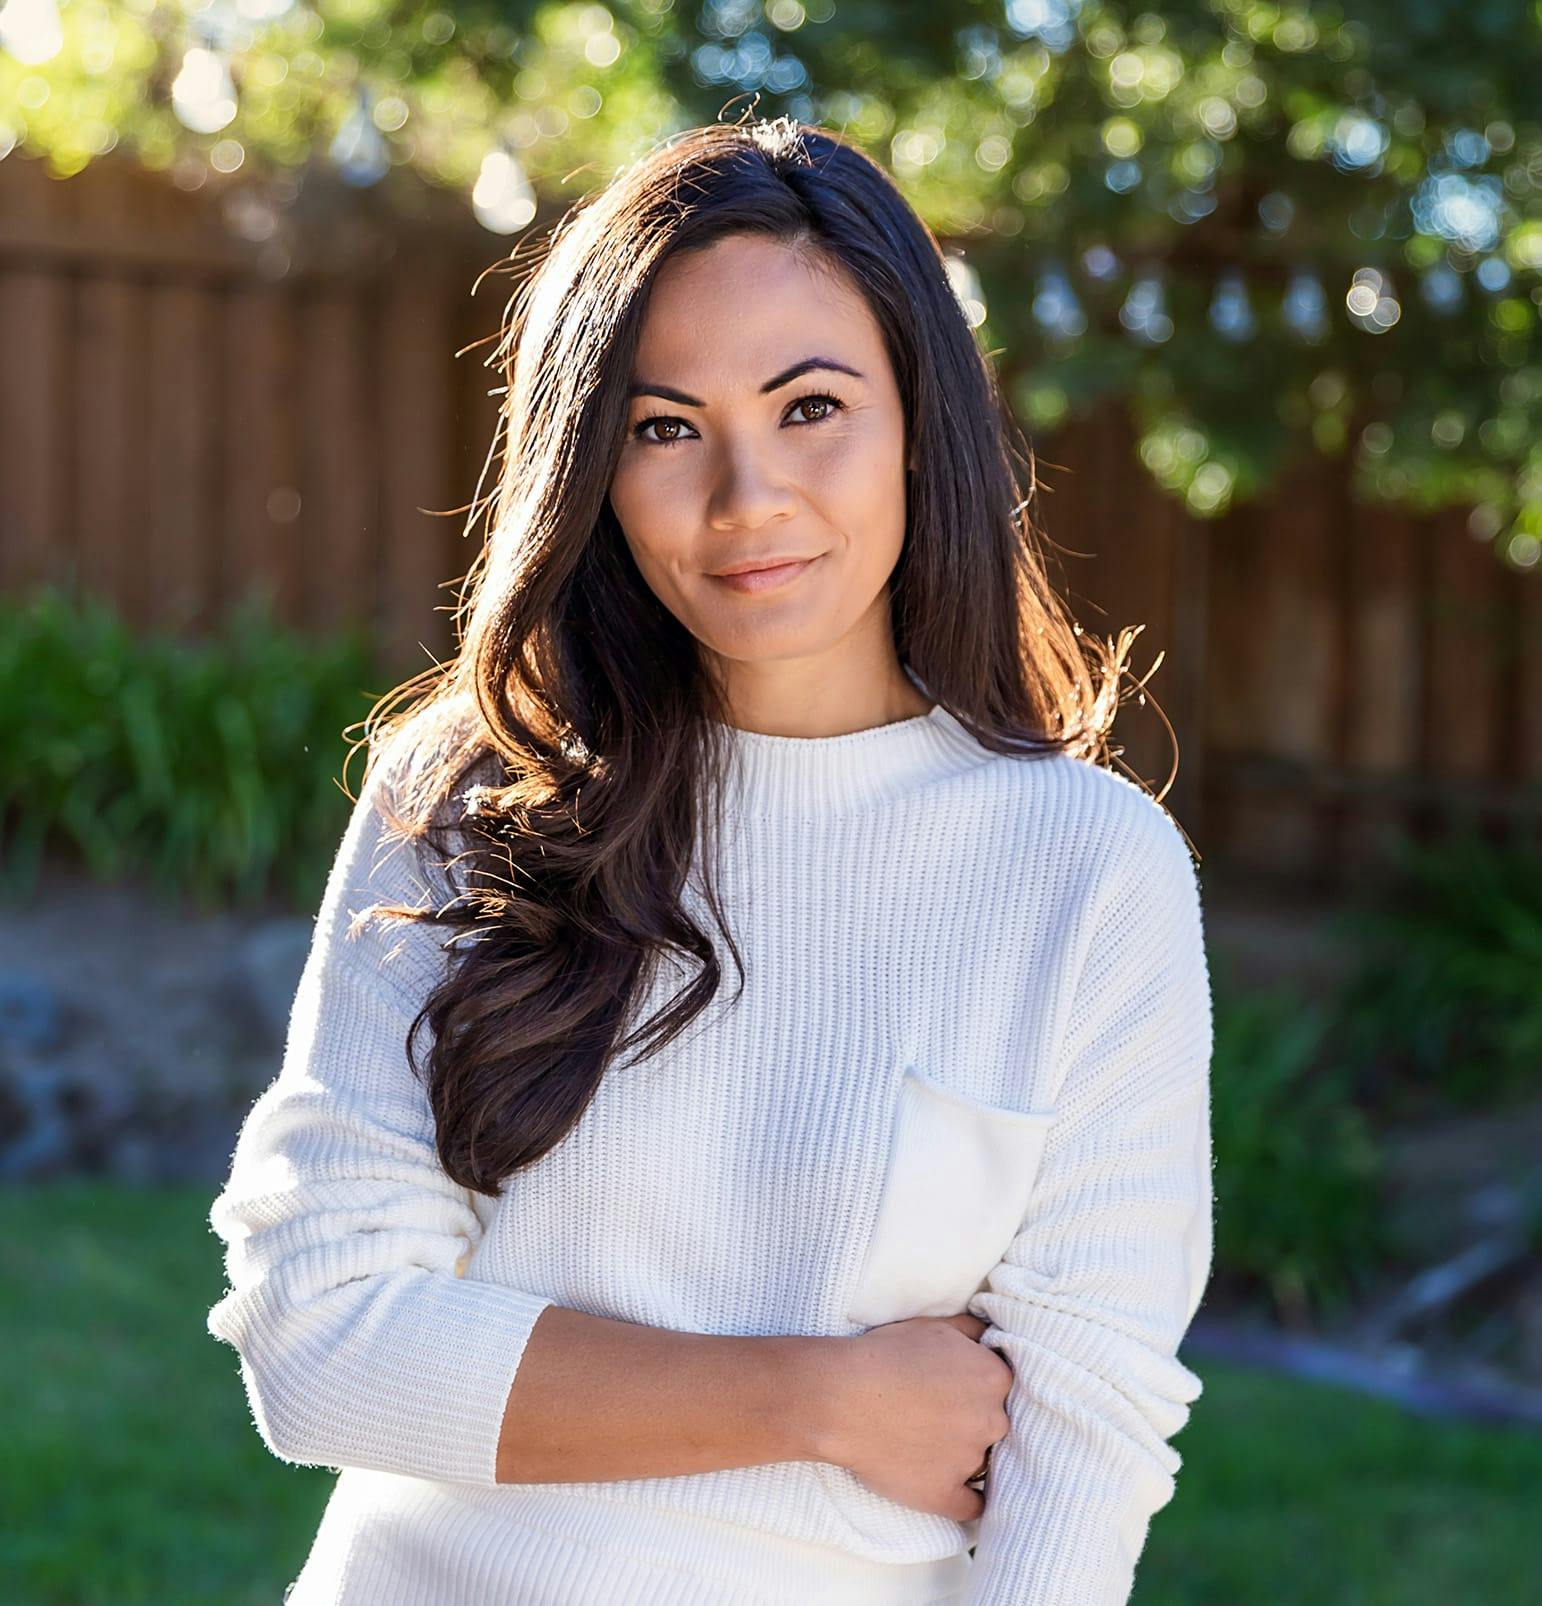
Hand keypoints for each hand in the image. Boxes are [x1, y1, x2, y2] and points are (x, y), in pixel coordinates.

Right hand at [821, 1311, 1011, 1521]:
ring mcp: (969, 1461)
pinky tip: (950, 1486)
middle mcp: (991, 1420)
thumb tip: (989, 1336)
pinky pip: (972, 1506)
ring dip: (962, 1453)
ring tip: (925, 1441)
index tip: (954, 1387)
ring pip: (980, 1460)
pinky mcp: (946, 1494)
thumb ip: (972, 1331)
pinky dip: (965, 1499)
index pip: (1001, 1386)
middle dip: (971, 1418)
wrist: (843, 1397)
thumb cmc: (886, 1355)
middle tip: (937, 1412)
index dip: (976, 1385)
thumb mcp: (934, 1326)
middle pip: (994, 1422)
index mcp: (993, 1378)